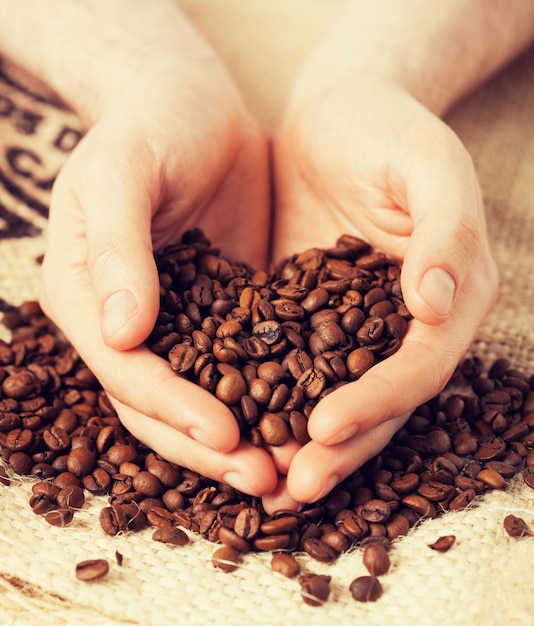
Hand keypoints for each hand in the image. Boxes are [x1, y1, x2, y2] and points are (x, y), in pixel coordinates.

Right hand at [37, 2, 276, 496]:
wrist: (193, 103)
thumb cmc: (149, 124)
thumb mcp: (122, 171)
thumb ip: (116, 247)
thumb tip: (118, 334)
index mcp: (85, 294)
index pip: (122, 369)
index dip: (170, 406)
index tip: (224, 434)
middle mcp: (125, 321)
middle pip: (158, 403)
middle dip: (207, 446)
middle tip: (264, 478)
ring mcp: (175, 322)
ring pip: (200, 398)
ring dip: (241, 440)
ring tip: (290, 471)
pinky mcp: (220, 314)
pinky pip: (241, 369)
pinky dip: (267, 401)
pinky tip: (306, 424)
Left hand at [269, 72, 497, 506]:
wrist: (340, 111)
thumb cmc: (387, 128)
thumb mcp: (427, 165)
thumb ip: (444, 231)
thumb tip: (435, 304)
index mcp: (451, 293)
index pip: (418, 366)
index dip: (378, 403)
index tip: (324, 429)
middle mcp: (409, 322)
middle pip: (382, 401)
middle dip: (340, 447)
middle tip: (293, 486)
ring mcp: (360, 325)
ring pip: (339, 397)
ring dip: (306, 444)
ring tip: (266, 482)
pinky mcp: (314, 317)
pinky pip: (296, 369)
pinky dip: (275, 403)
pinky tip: (241, 429)